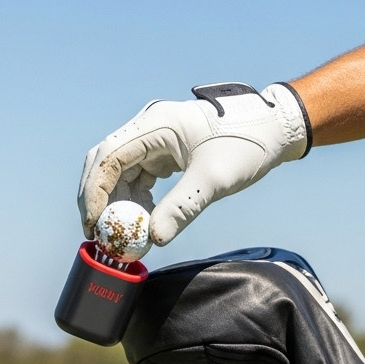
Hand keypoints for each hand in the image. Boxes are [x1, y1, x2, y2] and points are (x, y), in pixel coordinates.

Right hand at [78, 83, 309, 245]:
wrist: (272, 130)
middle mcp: (148, 127)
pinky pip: (137, 177)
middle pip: (105, 163)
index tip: (93, 224)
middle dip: (97, 199)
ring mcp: (154, 139)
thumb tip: (153, 239)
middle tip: (95, 234)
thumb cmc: (246, 145)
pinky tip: (143, 222)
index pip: (108, 157)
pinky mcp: (163, 152)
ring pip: (119, 172)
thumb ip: (182, 207)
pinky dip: (134, 200)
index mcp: (155, 124)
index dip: (94, 192)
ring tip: (120, 235)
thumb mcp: (214, 179)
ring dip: (116, 203)